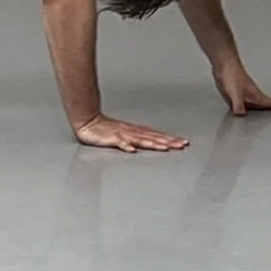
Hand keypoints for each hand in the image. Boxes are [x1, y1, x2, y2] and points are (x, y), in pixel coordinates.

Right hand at [74, 114, 188, 153]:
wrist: (88, 120)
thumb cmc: (104, 128)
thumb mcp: (125, 132)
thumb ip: (138, 137)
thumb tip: (153, 140)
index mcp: (136, 131)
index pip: (156, 135)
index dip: (170, 139)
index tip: (183, 143)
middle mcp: (132, 132)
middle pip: (153, 137)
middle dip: (168, 142)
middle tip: (182, 145)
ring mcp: (122, 134)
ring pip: (140, 139)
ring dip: (152, 144)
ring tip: (164, 148)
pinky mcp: (110, 138)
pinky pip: (119, 142)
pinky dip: (125, 145)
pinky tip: (132, 150)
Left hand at [212, 57, 270, 116]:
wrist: (223, 65)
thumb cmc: (231, 74)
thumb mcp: (235, 92)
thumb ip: (238, 104)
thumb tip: (241, 114)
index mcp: (258, 98)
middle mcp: (254, 98)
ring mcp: (247, 97)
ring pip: (262, 106)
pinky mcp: (239, 97)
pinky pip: (250, 106)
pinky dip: (254, 110)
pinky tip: (250, 113)